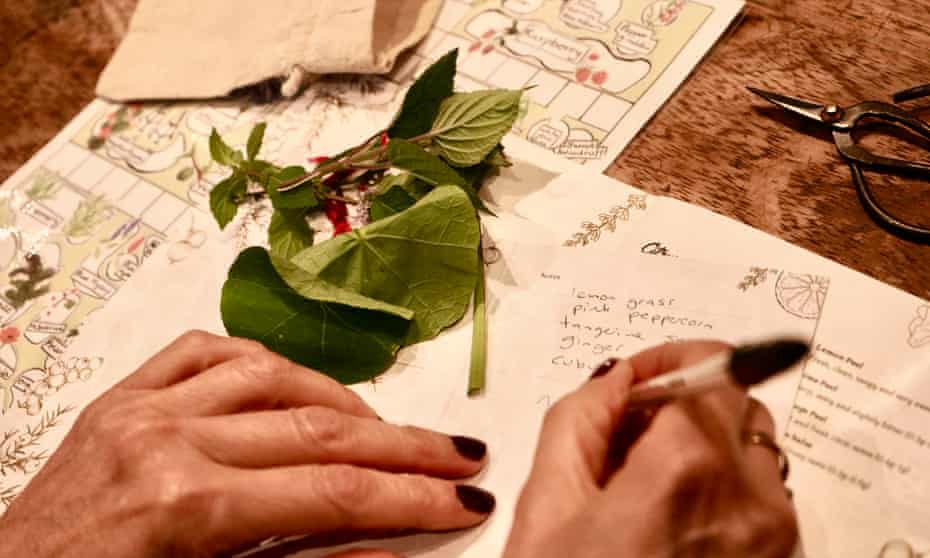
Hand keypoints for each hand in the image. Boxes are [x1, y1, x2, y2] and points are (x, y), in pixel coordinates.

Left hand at [0, 331, 493, 557]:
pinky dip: (258, 362)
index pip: (334, 494)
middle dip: (403, 446)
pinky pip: (201, 351)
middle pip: (318, 431)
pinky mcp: (119, 396)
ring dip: (340, 400)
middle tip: (461, 453)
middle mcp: (167, 441)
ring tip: (386, 428)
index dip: (413, 498)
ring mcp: (140, 408)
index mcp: (186, 508)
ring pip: (270, 375)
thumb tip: (388, 550)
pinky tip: (291, 383)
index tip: (467, 499)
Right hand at [503, 340, 797, 557]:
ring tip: (650, 479)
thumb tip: (615, 376)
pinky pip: (764, 495)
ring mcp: (773, 535)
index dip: (670, 359)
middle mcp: (747, 497)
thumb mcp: (547, 502)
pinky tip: (675, 517)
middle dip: (686, 399)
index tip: (641, 372)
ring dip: (709, 442)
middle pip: (737, 403)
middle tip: (632, 428)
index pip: (709, 368)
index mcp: (684, 470)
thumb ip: (579, 417)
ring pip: (755, 448)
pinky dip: (727, 485)